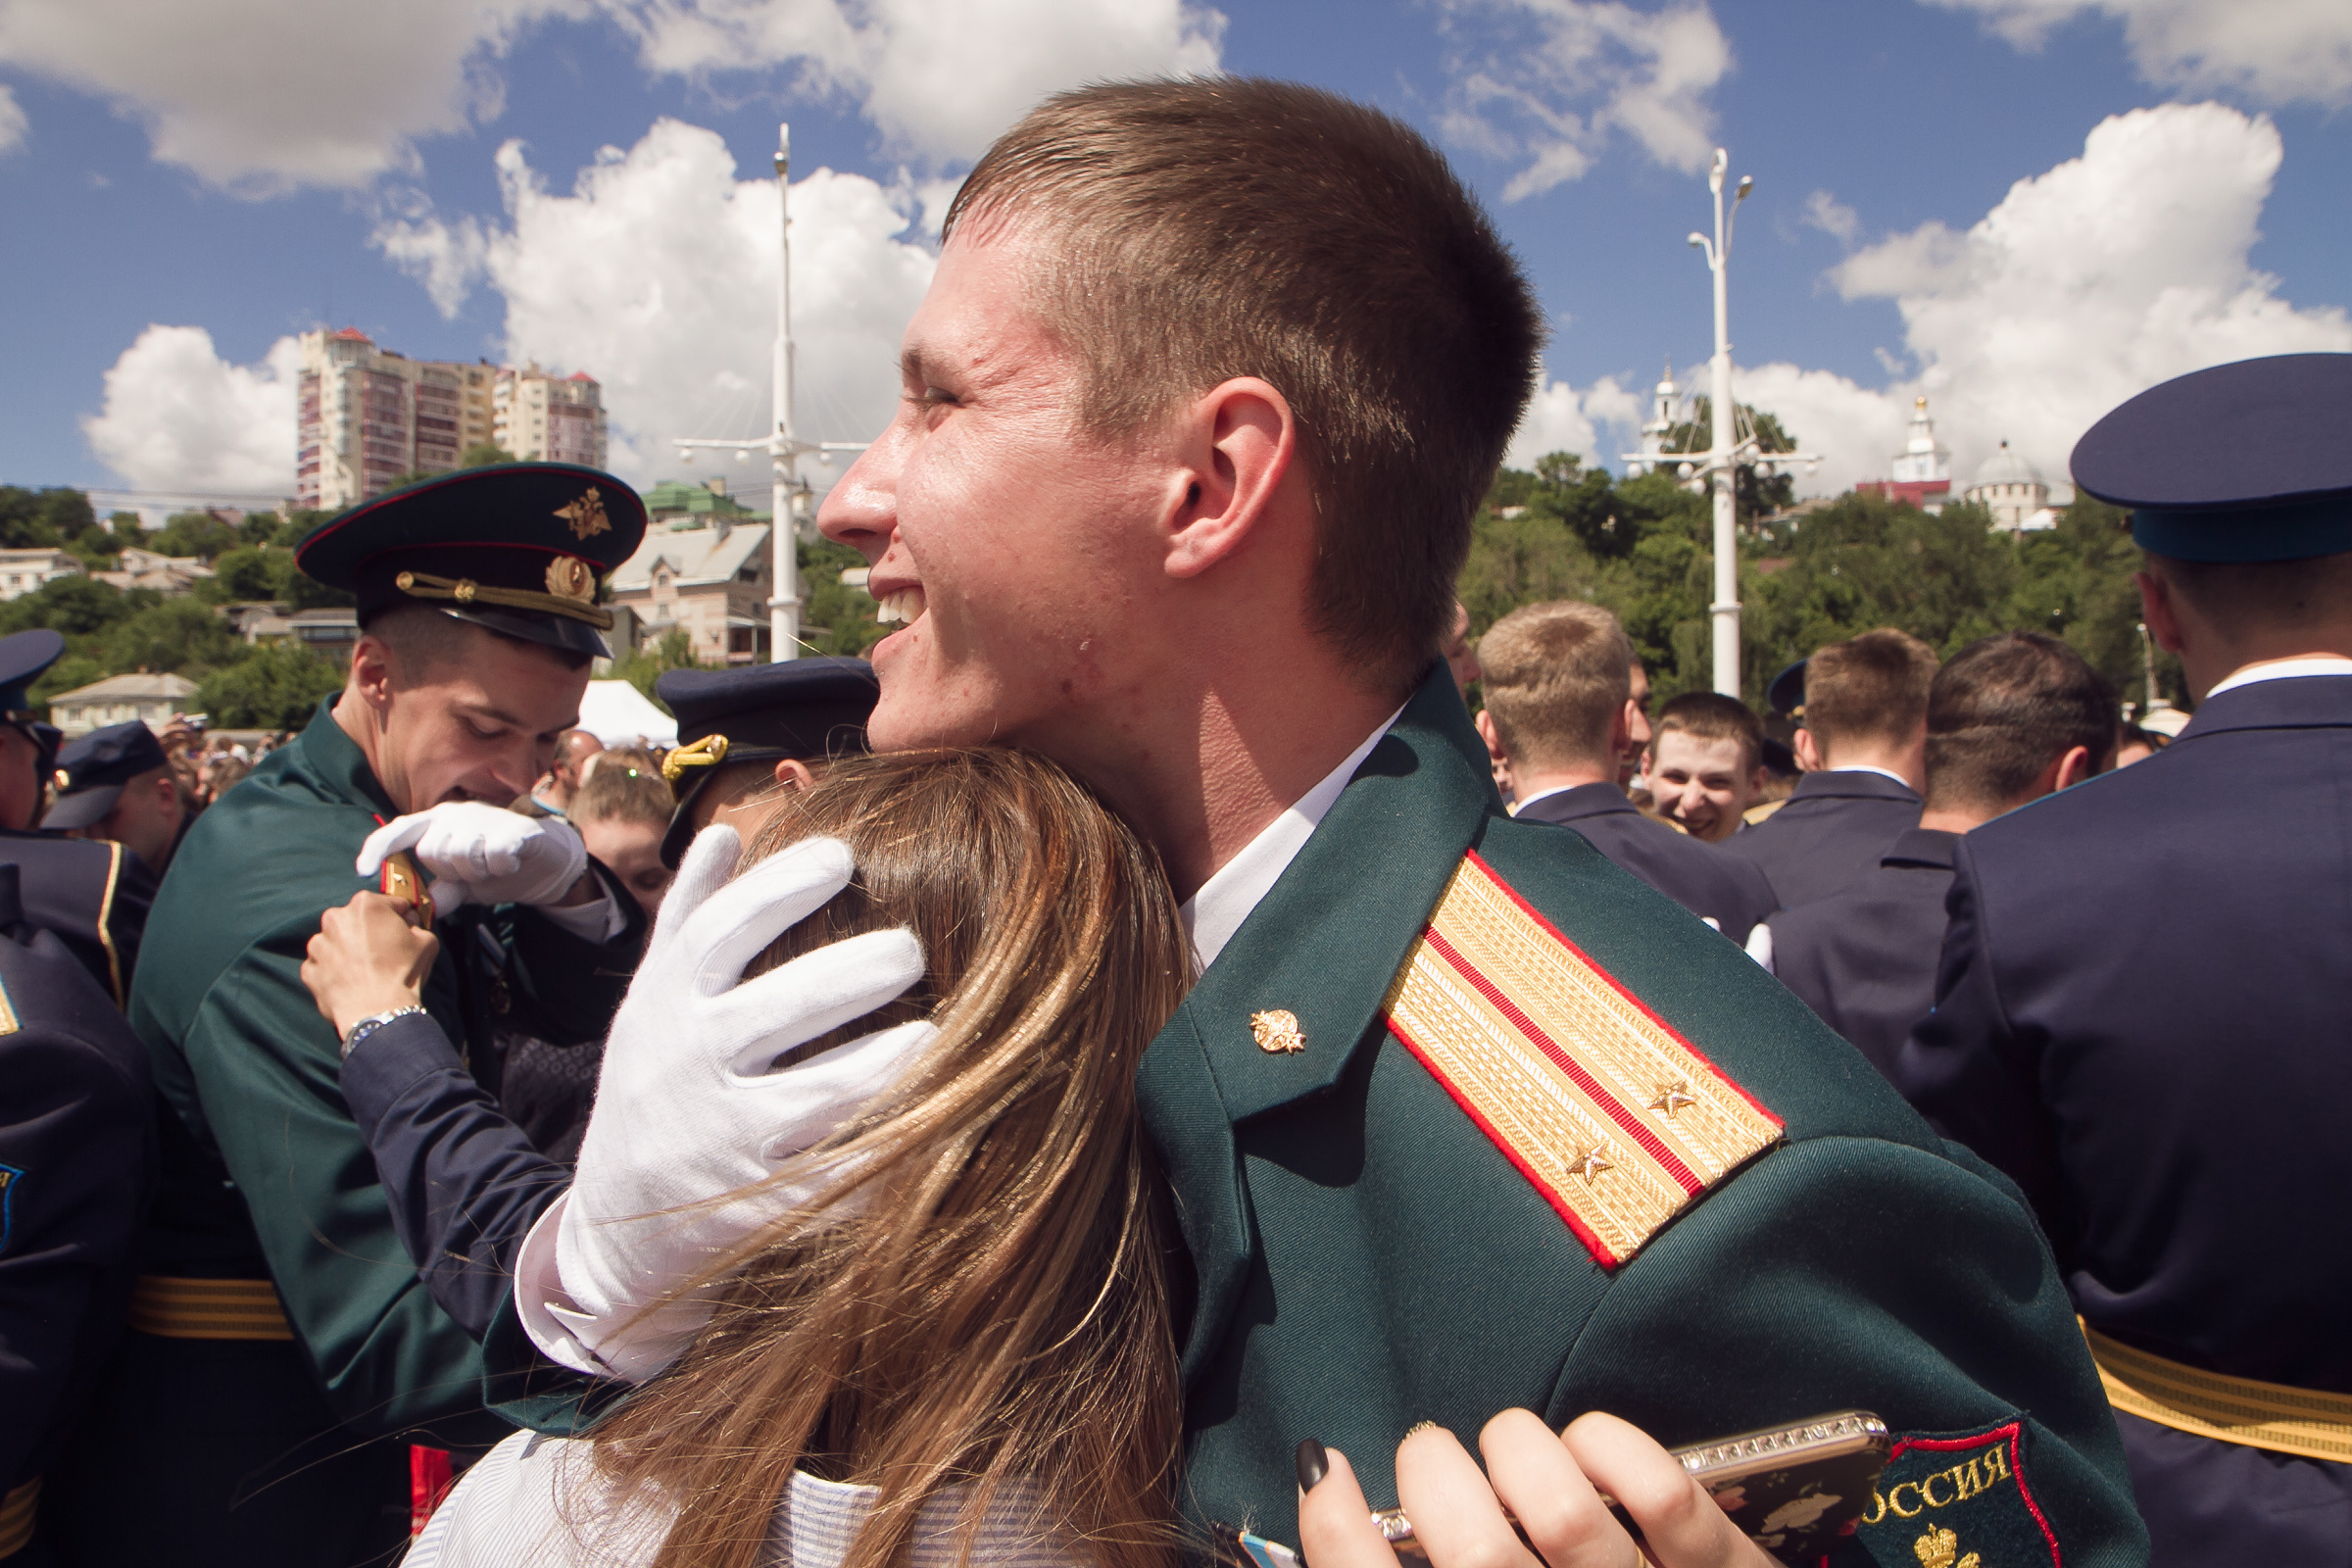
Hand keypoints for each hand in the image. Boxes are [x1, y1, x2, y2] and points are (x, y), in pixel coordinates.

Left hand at [303, 892, 440, 1038]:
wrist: (378, 1012)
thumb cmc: (403, 973)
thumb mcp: (427, 941)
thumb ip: (416, 926)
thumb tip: (409, 926)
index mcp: (365, 905)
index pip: (389, 903)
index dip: (400, 916)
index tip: (405, 928)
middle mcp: (335, 918)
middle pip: (356, 920)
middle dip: (368, 932)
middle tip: (383, 952)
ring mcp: (318, 945)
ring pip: (335, 942)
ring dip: (347, 951)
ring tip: (364, 970)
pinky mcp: (309, 969)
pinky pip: (322, 966)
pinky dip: (333, 972)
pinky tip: (350, 983)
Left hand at [357, 801, 590, 912]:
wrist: (546, 863)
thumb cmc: (497, 870)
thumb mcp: (463, 884)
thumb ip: (438, 891)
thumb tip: (408, 908)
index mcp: (437, 821)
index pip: (398, 831)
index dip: (377, 850)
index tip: (362, 872)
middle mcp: (456, 812)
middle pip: (432, 852)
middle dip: (451, 872)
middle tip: (474, 871)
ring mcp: (484, 816)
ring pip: (462, 855)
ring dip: (479, 872)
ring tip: (493, 867)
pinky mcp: (512, 827)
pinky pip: (493, 856)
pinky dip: (501, 868)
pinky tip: (510, 863)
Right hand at [528, 824, 939, 1381]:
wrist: (614, 1228)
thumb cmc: (654, 1084)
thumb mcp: (650, 1000)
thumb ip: (687, 919)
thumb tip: (723, 832)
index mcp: (670, 1006)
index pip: (721, 934)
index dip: (778, 888)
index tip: (842, 855)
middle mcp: (692, 1069)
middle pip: (773, 1012)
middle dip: (845, 977)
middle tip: (911, 949)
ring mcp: (724, 1143)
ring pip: (808, 1102)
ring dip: (875, 1067)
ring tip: (934, 1037)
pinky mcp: (759, 1209)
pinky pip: (827, 1184)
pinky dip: (876, 1160)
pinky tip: (930, 1128)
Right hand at [1299, 1412, 1771, 1567]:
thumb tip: (1338, 1501)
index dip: (1336, 1529)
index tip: (1326, 1473)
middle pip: (1472, 1549)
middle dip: (1431, 1470)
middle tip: (1432, 1459)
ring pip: (1557, 1507)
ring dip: (1516, 1449)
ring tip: (1511, 1454)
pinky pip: (1660, 1492)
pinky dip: (1611, 1446)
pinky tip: (1589, 1452)